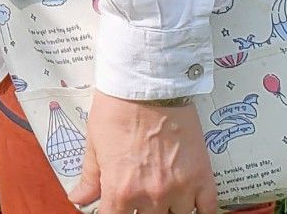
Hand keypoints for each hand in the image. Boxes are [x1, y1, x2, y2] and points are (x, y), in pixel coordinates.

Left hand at [67, 93, 220, 213]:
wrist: (149, 85)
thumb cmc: (118, 110)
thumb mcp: (95, 144)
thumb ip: (90, 178)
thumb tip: (79, 199)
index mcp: (120, 190)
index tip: (116, 207)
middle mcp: (151, 195)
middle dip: (141, 211)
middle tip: (140, 196)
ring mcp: (180, 188)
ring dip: (168, 209)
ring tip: (163, 196)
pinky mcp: (202, 176)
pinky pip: (207, 210)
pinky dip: (199, 211)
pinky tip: (189, 204)